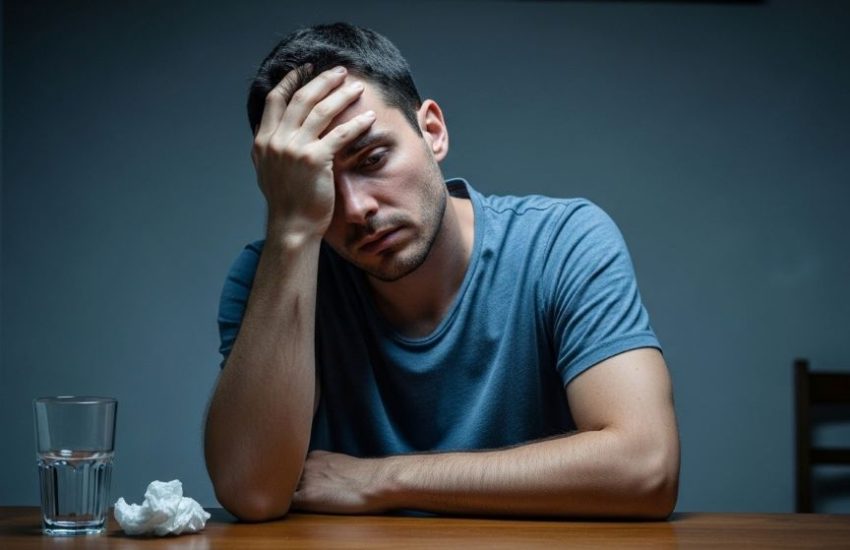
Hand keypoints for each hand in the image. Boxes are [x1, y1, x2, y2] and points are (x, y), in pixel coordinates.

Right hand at [251, 66, 376, 238]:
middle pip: (301, 98)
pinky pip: (339, 134)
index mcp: (263, 140)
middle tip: (340, 71)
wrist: (292, 226)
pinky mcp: (315, 160)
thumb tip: (271, 126)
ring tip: (356, 87)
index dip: (291, 80)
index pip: (275, 100)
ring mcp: (295, 149)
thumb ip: (269, 146)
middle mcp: (276, 140)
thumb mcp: (266, 169)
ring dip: (341, 95)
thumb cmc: (286, 201)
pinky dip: (356, 123)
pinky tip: (368, 117)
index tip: (306, 68)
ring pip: (321, 111)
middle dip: (322, 81)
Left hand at [292, 450, 392, 513]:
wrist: (376, 481)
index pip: (293, 469)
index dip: (295, 481)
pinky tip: (294, 513)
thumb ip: (325, 469)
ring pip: (283, 491)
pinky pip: (286, 505)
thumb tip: (322, 482)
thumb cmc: (366, 477)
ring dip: (286, 498)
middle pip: (286, 479)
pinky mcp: (308, 497)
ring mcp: (306, 479)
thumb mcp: (341, 463)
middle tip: (295, 499)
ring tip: (294, 507)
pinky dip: (285, 509)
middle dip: (288, 489)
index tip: (299, 488)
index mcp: (314, 456)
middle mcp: (306, 464)